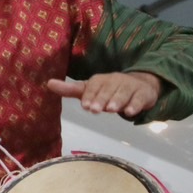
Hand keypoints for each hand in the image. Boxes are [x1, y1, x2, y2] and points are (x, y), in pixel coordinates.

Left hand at [46, 71, 161, 117]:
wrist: (139, 85)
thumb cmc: (109, 90)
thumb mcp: (90, 89)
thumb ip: (71, 89)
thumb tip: (48, 84)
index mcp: (100, 80)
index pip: (93, 86)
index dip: (90, 95)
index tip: (85, 106)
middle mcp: (115, 80)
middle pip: (108, 89)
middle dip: (101, 99)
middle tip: (95, 110)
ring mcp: (130, 86)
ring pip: (123, 93)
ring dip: (117, 101)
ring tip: (111, 109)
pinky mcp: (143, 93)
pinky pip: (139, 99)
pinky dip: (135, 105)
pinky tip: (130, 112)